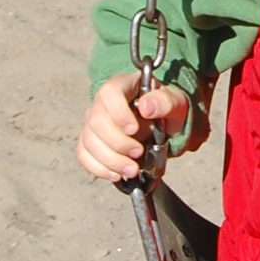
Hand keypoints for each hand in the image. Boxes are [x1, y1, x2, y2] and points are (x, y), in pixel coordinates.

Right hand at [76, 71, 199, 183]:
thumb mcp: (175, 103)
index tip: (134, 130)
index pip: (110, 92)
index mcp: (123, 86)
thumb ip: (164, 102)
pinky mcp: (91, 142)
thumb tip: (146, 107)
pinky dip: (98, 168)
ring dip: (110, 160)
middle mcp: (102, 103)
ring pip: (89, 141)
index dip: (118, 112)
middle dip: (117, 142)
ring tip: (132, 169)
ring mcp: (93, 122)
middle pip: (96, 121)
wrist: (165, 125)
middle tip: (138, 152)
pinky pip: (83, 155)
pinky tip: (116, 174)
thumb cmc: (168, 109)